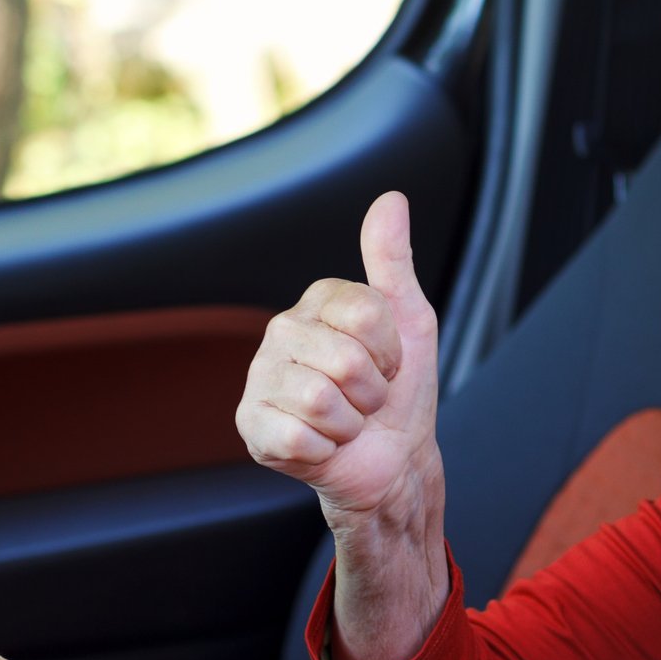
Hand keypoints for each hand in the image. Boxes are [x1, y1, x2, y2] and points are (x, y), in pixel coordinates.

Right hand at [237, 191, 441, 530]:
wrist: (392, 460)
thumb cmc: (400, 392)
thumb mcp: (410, 321)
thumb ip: (393, 260)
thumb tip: (391, 199)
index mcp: (317, 301)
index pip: (366, 313)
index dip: (390, 349)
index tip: (387, 362)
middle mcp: (281, 331)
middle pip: (346, 360)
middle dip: (372, 391)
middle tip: (366, 397)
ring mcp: (260, 377)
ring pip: (321, 400)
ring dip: (351, 423)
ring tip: (346, 420)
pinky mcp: (250, 424)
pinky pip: (297, 436)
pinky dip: (325, 450)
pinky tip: (322, 444)